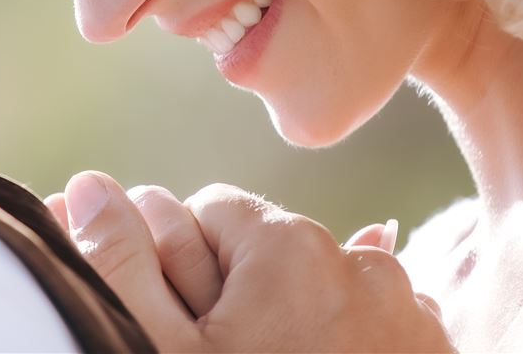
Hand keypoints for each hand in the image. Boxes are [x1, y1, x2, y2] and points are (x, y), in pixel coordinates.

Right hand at [55, 171, 451, 352]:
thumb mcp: (161, 353)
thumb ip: (122, 263)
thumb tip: (89, 184)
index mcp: (289, 245)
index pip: (211, 210)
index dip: (178, 263)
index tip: (180, 323)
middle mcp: (361, 263)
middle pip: (270, 253)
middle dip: (238, 293)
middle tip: (219, 351)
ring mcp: (409, 311)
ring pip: (323, 291)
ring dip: (295, 321)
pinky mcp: (433, 351)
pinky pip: (373, 327)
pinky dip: (345, 346)